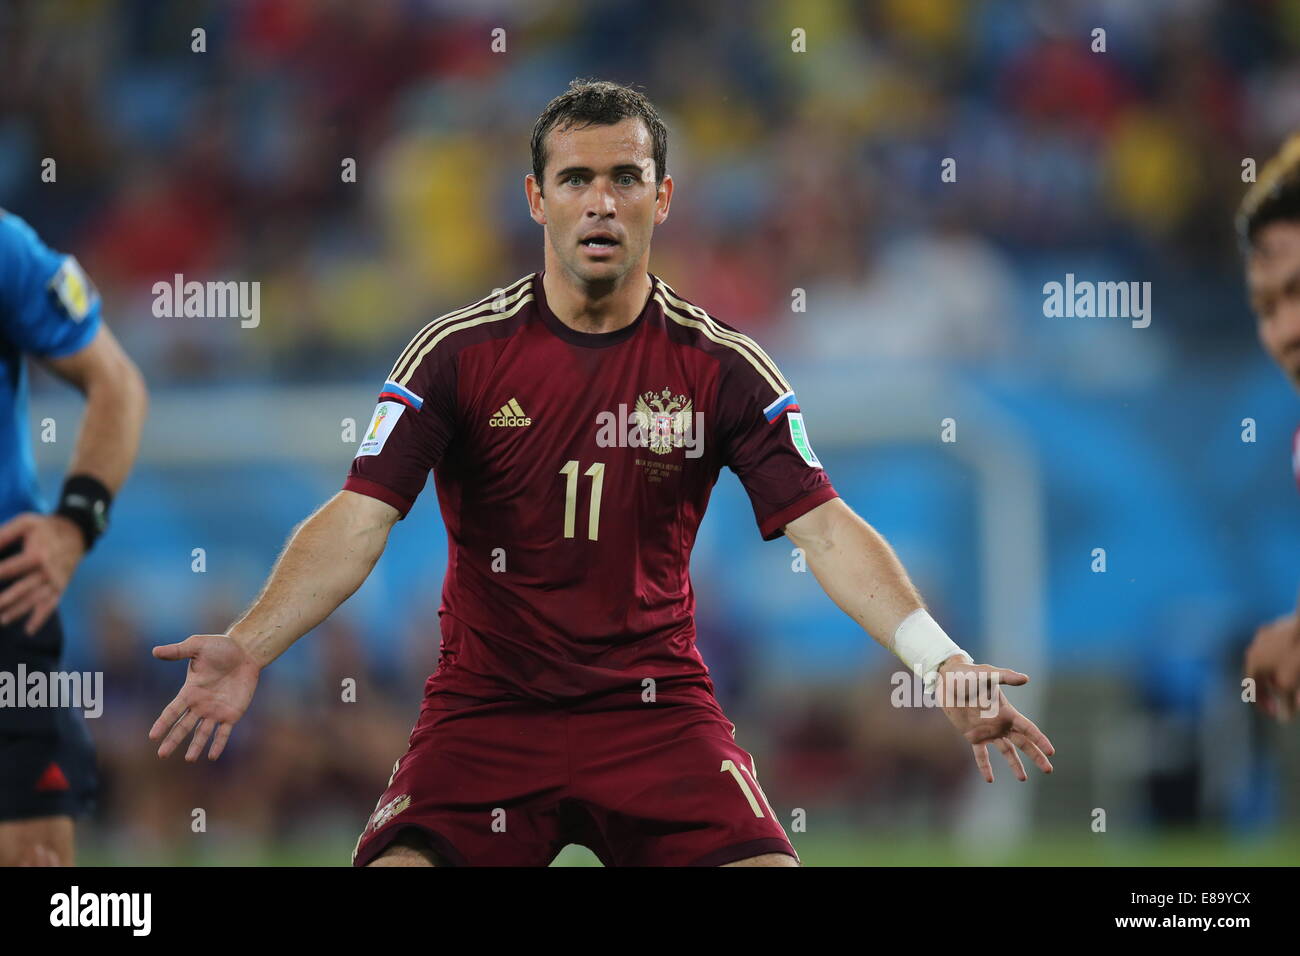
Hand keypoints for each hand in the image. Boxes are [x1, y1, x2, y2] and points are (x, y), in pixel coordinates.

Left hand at [0, 512, 85, 634]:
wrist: (77, 533)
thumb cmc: (46, 527)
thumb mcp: (26, 523)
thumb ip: (4, 534)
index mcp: (38, 554)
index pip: (10, 568)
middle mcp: (48, 570)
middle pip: (23, 589)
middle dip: (5, 600)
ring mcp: (56, 581)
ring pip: (35, 600)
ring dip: (18, 611)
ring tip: (2, 620)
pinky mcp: (61, 587)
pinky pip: (51, 605)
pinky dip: (41, 618)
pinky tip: (29, 630)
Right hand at [150, 634, 261, 760]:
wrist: (245, 651)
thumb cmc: (220, 646)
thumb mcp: (197, 646)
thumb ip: (178, 651)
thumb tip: (155, 651)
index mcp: (190, 691)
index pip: (172, 711)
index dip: (163, 723)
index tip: (152, 736)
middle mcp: (200, 704)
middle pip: (183, 726)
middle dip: (173, 740)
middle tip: (162, 755)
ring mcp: (216, 710)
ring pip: (202, 733)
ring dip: (196, 746)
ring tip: (189, 759)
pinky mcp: (232, 713)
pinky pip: (224, 732)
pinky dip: (218, 744)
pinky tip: (212, 756)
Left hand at [934, 655, 1054, 781]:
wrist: (947, 680)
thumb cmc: (967, 674)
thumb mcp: (986, 675)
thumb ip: (1005, 677)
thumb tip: (1026, 678)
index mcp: (1006, 711)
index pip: (1028, 729)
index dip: (1040, 740)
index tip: (1051, 752)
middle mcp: (1000, 723)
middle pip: (1023, 743)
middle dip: (1036, 756)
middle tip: (1048, 770)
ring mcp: (987, 731)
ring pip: (1006, 751)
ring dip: (1015, 765)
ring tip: (1023, 779)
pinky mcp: (973, 735)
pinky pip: (981, 755)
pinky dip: (985, 766)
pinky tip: (989, 779)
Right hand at [1244, 613, 1299, 721]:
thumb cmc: (1295, 656)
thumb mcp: (1290, 683)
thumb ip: (1285, 701)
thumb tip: (1283, 718)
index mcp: (1252, 662)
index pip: (1252, 688)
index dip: (1262, 703)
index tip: (1275, 712)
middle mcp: (1254, 647)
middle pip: (1261, 673)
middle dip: (1273, 687)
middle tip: (1285, 697)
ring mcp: (1267, 634)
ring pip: (1271, 658)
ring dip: (1279, 672)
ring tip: (1293, 681)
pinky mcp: (1281, 626)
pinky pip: (1280, 647)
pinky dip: (1285, 658)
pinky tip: (1295, 661)